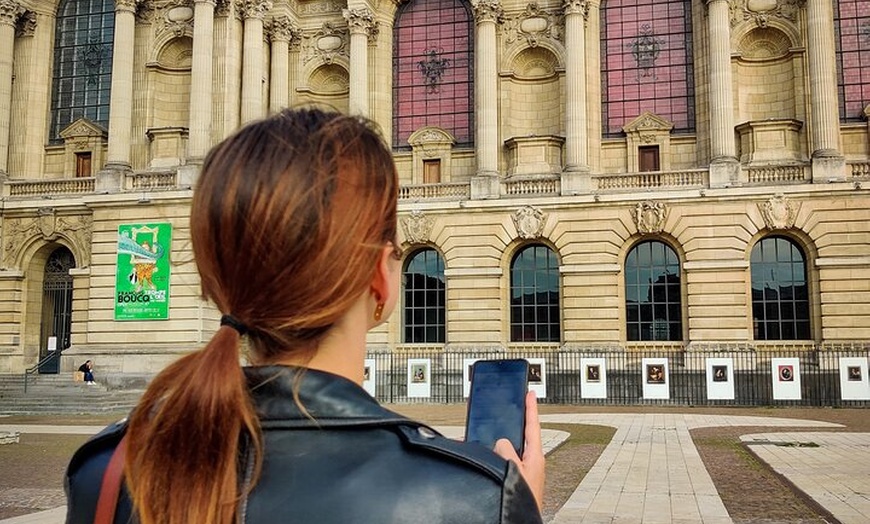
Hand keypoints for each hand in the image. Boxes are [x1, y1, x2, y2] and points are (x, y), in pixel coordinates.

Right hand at [493, 390, 544, 510]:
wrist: (521, 519)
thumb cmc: (524, 500)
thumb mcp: (514, 471)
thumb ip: (506, 452)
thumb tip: (500, 442)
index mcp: (535, 456)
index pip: (533, 425)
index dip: (531, 407)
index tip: (530, 392)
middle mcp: (530, 461)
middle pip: (519, 434)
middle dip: (510, 423)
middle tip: (504, 409)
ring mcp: (523, 469)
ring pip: (508, 449)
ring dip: (498, 444)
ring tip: (486, 438)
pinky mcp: (515, 477)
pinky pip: (503, 461)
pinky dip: (494, 456)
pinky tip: (486, 456)